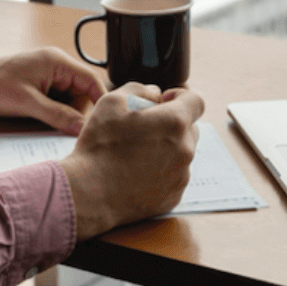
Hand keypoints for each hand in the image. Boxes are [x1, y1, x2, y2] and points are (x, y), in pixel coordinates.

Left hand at [0, 47, 105, 134]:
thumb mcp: (27, 103)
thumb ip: (58, 115)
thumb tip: (82, 128)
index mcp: (57, 61)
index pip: (92, 80)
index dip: (101, 100)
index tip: (106, 122)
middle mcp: (57, 65)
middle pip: (84, 92)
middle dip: (78, 111)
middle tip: (66, 128)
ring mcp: (49, 75)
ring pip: (72, 99)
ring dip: (65, 114)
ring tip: (48, 122)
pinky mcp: (41, 86)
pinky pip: (59, 101)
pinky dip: (56, 113)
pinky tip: (44, 120)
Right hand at [58, 83, 204, 239]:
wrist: (90, 194)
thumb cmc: (99, 147)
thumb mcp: (112, 102)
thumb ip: (139, 89)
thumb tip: (154, 93)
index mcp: (174, 123)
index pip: (196, 101)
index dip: (180, 96)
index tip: (165, 101)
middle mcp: (185, 150)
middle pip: (189, 128)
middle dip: (171, 123)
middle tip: (144, 128)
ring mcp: (181, 176)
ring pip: (182, 153)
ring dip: (166, 148)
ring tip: (136, 153)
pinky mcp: (173, 196)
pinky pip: (174, 176)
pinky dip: (161, 170)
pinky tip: (137, 172)